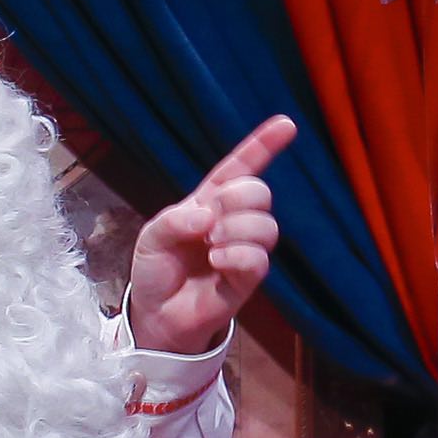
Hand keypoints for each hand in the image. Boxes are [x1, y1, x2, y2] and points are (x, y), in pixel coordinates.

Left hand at [129, 115, 294, 356]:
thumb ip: (174, 220)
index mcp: (210, 201)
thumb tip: (208, 217)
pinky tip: (217, 262)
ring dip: (235, 231)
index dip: (263, 145)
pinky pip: (258, 258)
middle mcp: (233, 220)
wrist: (156, 313)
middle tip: (210, 221)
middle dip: (237, 199)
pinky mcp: (248, 278)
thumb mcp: (151, 235)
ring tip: (211, 246)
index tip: (286, 124)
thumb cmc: (156, 269)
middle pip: (260, 192)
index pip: (241, 167)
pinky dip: (235, 255)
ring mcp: (244, 249)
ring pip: (265, 225)